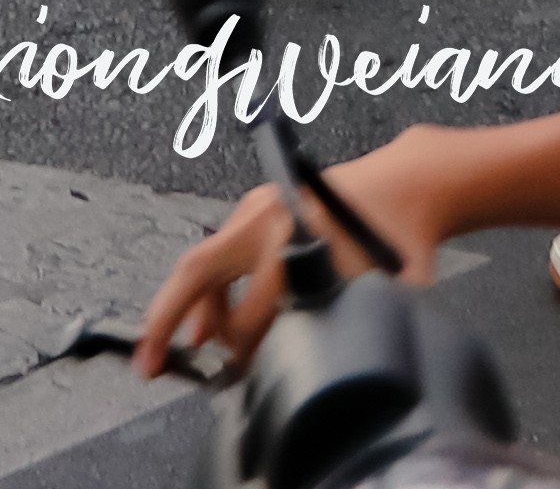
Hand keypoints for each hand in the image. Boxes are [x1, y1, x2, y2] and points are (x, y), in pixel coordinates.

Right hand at [134, 133, 447, 373]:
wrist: (410, 181)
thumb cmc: (400, 237)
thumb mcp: (380, 297)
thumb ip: (346, 330)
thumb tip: (319, 368)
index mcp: (296, 241)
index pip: (249, 318)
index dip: (242, 356)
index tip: (239, 378)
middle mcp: (270, 220)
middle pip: (198, 272)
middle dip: (165, 319)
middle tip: (149, 363)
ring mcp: (259, 206)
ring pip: (205, 262)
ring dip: (192, 306)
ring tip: (189, 345)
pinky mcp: (259, 202)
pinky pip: (221, 248)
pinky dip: (212, 284)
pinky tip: (213, 315)